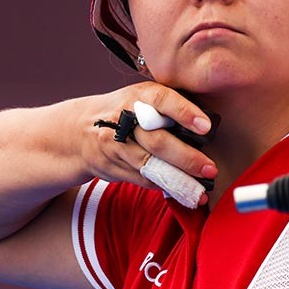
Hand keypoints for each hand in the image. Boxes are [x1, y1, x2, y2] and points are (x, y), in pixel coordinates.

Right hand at [78, 84, 216, 199]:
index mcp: (138, 96)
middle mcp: (124, 119)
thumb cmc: (124, 111)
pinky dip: (165, 186)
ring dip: (178, 180)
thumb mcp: (142, 97)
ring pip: (150, 166)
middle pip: (157, 141)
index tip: (206, 127)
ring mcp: (116, 145)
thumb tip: (209, 126)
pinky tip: (184, 192)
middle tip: (210, 169)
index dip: (184, 112)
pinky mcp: (113, 167)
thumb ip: (169, 107)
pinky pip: (143, 180)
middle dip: (187, 158)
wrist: (78, 130)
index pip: (162, 100)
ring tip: (201, 190)